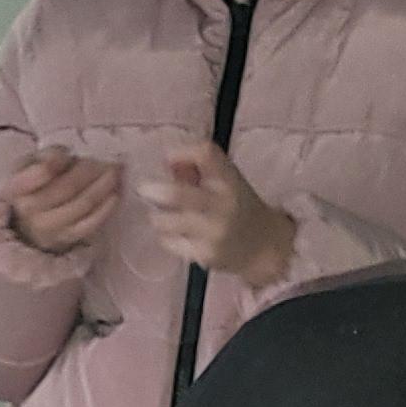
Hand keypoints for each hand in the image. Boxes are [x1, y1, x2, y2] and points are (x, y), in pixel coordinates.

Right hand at [0, 146, 121, 256]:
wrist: (27, 223)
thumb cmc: (33, 186)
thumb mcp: (31, 164)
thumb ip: (49, 155)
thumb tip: (66, 156)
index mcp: (18, 187)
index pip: (41, 172)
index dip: (59, 160)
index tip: (71, 152)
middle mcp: (31, 210)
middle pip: (68, 186)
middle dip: (92, 170)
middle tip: (108, 159)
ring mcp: (49, 227)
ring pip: (83, 204)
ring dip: (104, 186)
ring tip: (116, 172)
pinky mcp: (67, 237)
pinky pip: (91, 223)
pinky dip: (106, 207)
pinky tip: (115, 194)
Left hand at [137, 141, 293, 282]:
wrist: (263, 246)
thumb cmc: (236, 206)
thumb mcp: (224, 182)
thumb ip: (197, 168)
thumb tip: (167, 159)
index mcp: (229, 179)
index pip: (206, 153)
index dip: (182, 151)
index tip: (168, 157)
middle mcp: (223, 204)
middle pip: (179, 193)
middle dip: (154, 189)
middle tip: (142, 189)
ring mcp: (214, 232)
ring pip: (167, 221)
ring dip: (158, 216)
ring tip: (163, 216)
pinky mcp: (205, 255)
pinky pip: (170, 242)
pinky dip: (167, 237)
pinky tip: (177, 235)